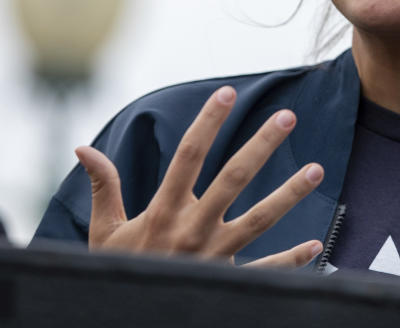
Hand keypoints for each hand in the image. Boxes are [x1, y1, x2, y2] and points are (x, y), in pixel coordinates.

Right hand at [75, 85, 324, 266]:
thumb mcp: (106, 232)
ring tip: (317, 169)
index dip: (207, 123)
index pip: (188, 156)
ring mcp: (216, 256)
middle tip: (287, 117)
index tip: (227, 93)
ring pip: (260, 219)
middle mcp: (193, 229)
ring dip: (290, 194)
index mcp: (164, 212)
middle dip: (261, 146)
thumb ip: (105, 187)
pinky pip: (267, 270)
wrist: (125, 319)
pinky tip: (316, 245)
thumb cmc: (121, 271)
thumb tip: (83, 149)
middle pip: (233, 179)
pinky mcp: (229, 281)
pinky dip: (293, 259)